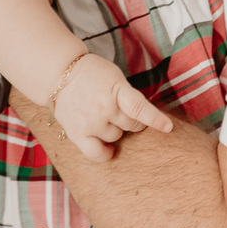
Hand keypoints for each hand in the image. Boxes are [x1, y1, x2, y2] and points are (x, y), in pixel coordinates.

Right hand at [52, 53, 172, 161]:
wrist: (59, 74)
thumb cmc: (92, 75)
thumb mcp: (115, 77)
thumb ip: (128, 96)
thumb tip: (145, 118)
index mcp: (115, 90)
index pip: (139, 108)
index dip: (155, 119)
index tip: (167, 127)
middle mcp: (103, 108)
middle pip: (131, 125)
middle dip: (131, 120)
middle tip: (118, 109)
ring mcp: (90, 123)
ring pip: (116, 137)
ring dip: (115, 130)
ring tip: (103, 116)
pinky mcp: (77, 134)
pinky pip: (97, 153)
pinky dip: (106, 153)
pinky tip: (108, 148)